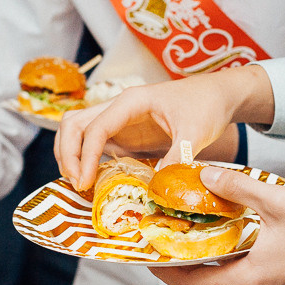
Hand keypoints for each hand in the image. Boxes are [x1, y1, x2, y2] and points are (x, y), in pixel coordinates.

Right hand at [55, 65, 271, 190]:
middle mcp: (119, 109)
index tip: (84, 182)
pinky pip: (95, 145)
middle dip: (67, 154)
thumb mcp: (197, 132)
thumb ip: (178, 157)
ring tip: (79, 185)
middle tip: (77, 184)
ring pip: (78, 132)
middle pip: (73, 124)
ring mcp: (120, 121)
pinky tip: (93, 182)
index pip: (95, 127)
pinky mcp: (125, 134)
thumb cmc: (207, 105)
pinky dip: (86, 161)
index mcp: (132, 102)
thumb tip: (158, 188)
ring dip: (71, 156)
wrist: (218, 95)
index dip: (85, 156)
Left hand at [151, 166, 284, 284]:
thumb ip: (238, 185)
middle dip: (177, 256)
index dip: (161, 268)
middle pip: (202, 278)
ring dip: (202, 251)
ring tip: (183, 224)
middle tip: (158, 230)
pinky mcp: (279, 276)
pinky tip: (222, 224)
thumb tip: (203, 173)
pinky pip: (241, 265)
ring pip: (222, 271)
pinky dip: (224, 248)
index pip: (189, 283)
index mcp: (248, 280)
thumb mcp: (279, 200)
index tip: (141, 250)